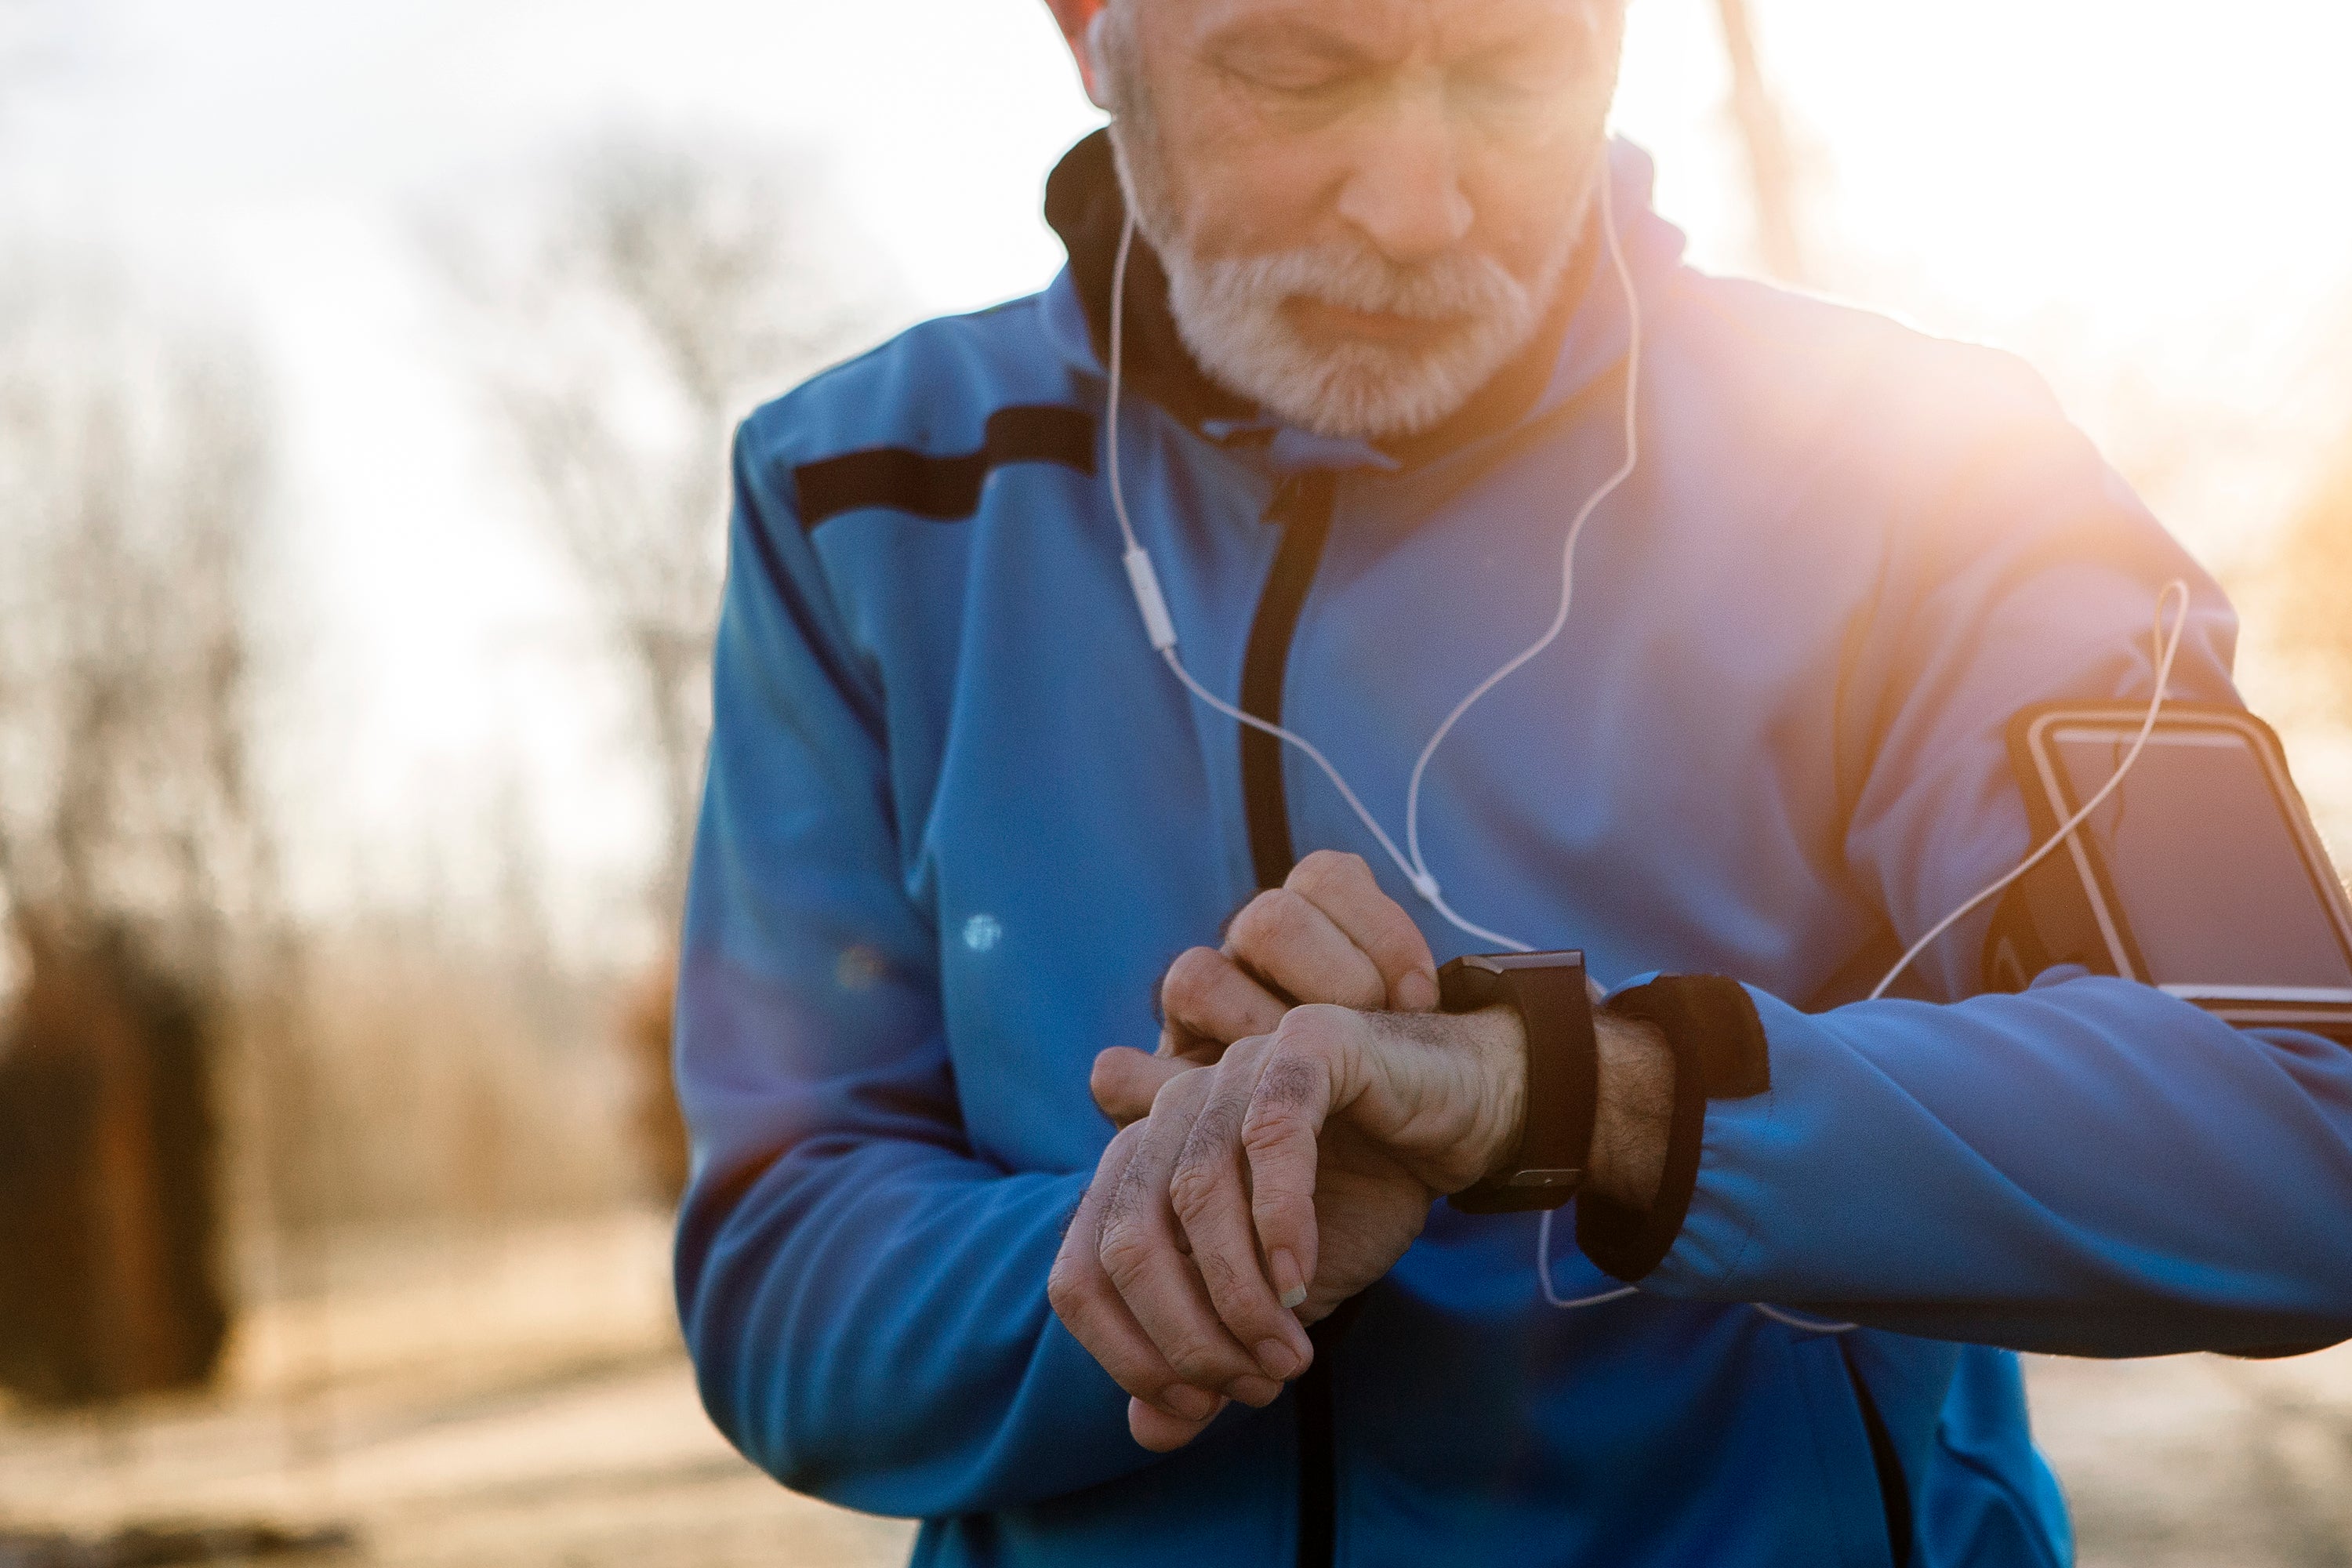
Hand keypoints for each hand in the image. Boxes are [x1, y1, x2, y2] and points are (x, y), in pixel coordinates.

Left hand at [1053, 852, 1441, 1448]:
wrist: (1459, 1118)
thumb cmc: (1357, 1202)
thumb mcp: (1274, 1299)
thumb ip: (1212, 1357)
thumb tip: (1148, 1433)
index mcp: (1139, 1166)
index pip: (1077, 1274)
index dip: (1126, 1354)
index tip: (1196, 1405)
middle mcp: (1169, 1110)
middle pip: (1125, 1241)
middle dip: (1186, 1337)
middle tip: (1254, 1383)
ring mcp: (1233, 1068)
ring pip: (1194, 1192)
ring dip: (1239, 1295)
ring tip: (1288, 1353)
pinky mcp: (1307, 1043)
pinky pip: (1272, 1131)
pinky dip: (1280, 1218)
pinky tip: (1301, 1279)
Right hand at [1095, 850, 1440, 1119]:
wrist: (1364, 1198)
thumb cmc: (1393, 1118)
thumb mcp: (1417, 1059)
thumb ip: (1404, 1007)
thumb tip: (1417, 998)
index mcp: (1307, 940)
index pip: (1326, 878)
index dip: (1377, 927)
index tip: (1419, 998)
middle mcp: (1243, 969)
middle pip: (1268, 921)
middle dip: (1330, 975)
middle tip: (1368, 1032)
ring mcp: (1191, 1029)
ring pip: (1194, 979)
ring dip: (1255, 1030)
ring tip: (1305, 1087)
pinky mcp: (1143, 1097)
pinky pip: (1116, 1075)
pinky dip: (1154, 1093)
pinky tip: (1220, 1120)